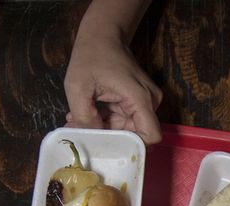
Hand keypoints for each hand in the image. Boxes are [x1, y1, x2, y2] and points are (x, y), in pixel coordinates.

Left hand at [64, 27, 162, 144]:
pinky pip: (124, 119)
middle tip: (83, 131)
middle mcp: (149, 101)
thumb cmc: (91, 56)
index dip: (131, 146)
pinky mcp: (138, 100)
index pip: (150, 136)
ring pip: (127, 128)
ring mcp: (145, 100)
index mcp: (140, 98)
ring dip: (104, 128)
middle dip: (109, 137)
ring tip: (79, 120)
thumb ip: (84, 117)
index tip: (108, 146)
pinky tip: (88, 113)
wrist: (102, 34)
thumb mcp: (78, 87)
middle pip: (135, 134)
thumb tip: (90, 139)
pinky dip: (106, 120)